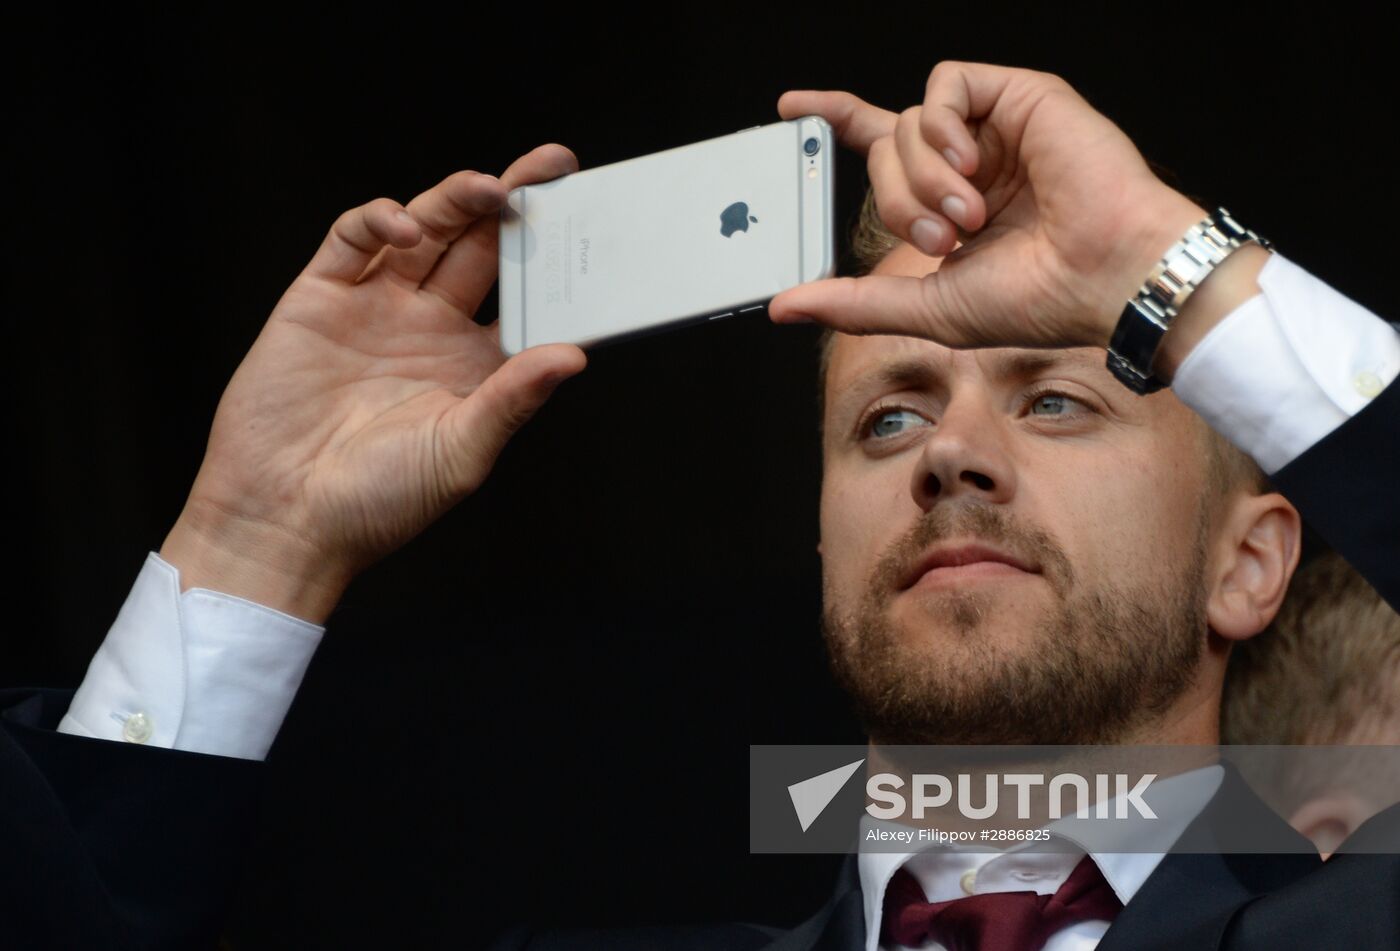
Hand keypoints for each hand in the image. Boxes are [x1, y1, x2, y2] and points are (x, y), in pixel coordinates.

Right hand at [160, 145, 585, 621]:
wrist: (285, 519)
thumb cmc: (380, 501)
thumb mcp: (462, 452)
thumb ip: (513, 399)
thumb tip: (574, 356)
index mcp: (473, 363)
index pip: (523, 295)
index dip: (553, 262)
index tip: (591, 229)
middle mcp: (429, 326)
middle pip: (480, 247)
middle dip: (515, 204)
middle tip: (552, 167)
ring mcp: (375, 306)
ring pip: (426, 230)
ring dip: (458, 200)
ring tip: (492, 187)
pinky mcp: (321, 297)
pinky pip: (354, 240)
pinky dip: (380, 221)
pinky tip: (407, 225)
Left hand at [768, 62, 1208, 350]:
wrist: (1107, 277)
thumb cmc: (1035, 300)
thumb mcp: (924, 307)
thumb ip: (852, 302)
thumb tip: (782, 306)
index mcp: (951, 203)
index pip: (883, 149)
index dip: (836, 123)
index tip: (790, 110)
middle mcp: (971, 162)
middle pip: (885, 146)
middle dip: (897, 198)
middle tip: (941, 239)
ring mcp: (995, 129)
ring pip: (909, 120)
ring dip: (923, 177)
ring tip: (970, 217)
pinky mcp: (1019, 96)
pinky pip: (945, 85)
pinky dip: (942, 127)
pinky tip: (971, 165)